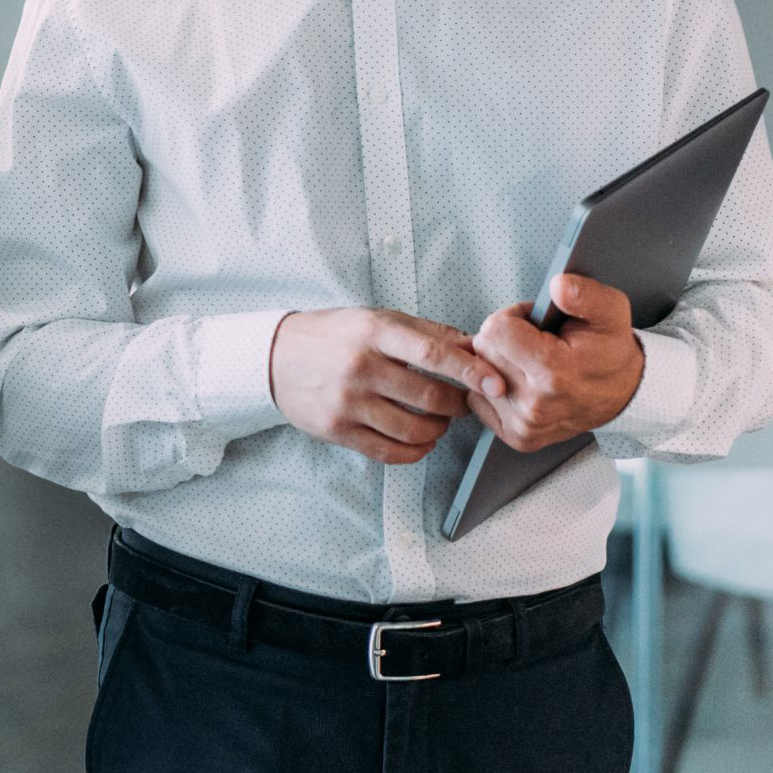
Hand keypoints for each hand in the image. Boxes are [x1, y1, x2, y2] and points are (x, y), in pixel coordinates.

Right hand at [269, 308, 507, 463]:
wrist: (276, 357)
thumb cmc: (334, 335)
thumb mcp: (377, 319)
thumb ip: (426, 333)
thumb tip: (473, 346)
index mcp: (374, 333)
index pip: (433, 354)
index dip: (470, 371)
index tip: (496, 383)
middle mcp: (361, 367)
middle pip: (429, 397)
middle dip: (459, 405)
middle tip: (465, 403)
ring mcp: (348, 402)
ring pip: (413, 430)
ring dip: (438, 430)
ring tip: (439, 422)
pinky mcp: (338, 430)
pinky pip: (389, 452)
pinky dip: (416, 451)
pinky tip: (421, 441)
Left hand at [464, 274, 645, 451]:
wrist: (623, 393)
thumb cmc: (609, 350)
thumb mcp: (610, 311)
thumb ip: (585, 293)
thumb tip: (557, 285)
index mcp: (553, 371)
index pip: (494, 330)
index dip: (512, 317)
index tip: (533, 323)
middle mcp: (535, 404)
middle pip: (483, 352)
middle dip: (503, 339)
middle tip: (534, 342)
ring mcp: (525, 425)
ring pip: (479, 377)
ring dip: (499, 364)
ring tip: (531, 363)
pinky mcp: (518, 437)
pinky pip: (479, 401)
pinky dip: (495, 388)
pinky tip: (521, 382)